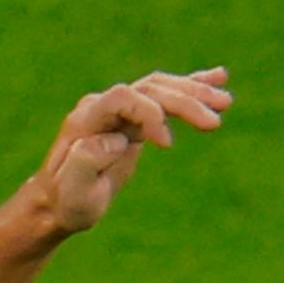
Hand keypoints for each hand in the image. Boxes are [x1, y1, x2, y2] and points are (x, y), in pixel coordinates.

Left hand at [34, 67, 232, 234]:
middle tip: (214, 123)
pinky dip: (191, 86)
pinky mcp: (132, 118)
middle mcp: (102, 107)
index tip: (167, 143)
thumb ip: (85, 162)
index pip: (123, 97)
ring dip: (194, 93)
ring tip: (225, 102)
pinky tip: (218, 78)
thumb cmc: (67, 202)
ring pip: (160, 88)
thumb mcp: (73, 190)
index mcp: (87, 120)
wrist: (58, 204)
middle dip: (183, 102)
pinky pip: (163, 95)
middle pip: (148, 90)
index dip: (148, 112)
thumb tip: (115, 139)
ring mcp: (117, 109)